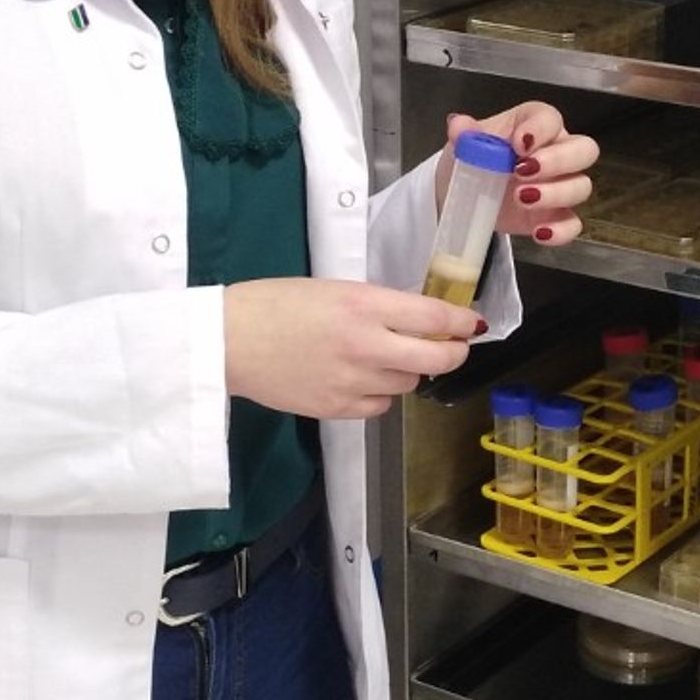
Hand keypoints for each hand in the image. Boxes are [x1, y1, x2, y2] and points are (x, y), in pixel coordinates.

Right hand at [222, 278, 481, 420]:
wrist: (227, 341)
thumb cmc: (274, 304)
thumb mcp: (334, 289)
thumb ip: (378, 306)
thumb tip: (419, 320)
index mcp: (364, 306)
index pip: (435, 319)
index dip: (461, 323)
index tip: (472, 324)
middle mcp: (366, 346)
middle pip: (436, 360)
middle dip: (452, 353)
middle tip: (452, 347)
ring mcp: (353, 383)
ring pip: (409, 384)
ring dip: (409, 371)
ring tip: (387, 357)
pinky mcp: (337, 410)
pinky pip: (380, 406)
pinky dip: (381, 394)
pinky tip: (362, 378)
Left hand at [437, 101, 598, 248]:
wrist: (466, 194)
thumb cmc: (474, 158)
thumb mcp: (465, 142)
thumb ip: (464, 133)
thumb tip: (458, 127)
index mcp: (536, 124)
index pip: (551, 119)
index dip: (540, 129)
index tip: (518, 145)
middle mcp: (558, 151)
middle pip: (584, 150)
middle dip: (558, 161)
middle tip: (523, 171)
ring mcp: (561, 186)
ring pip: (581, 187)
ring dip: (554, 194)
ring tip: (520, 198)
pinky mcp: (556, 217)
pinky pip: (573, 224)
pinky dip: (560, 230)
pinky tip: (539, 232)